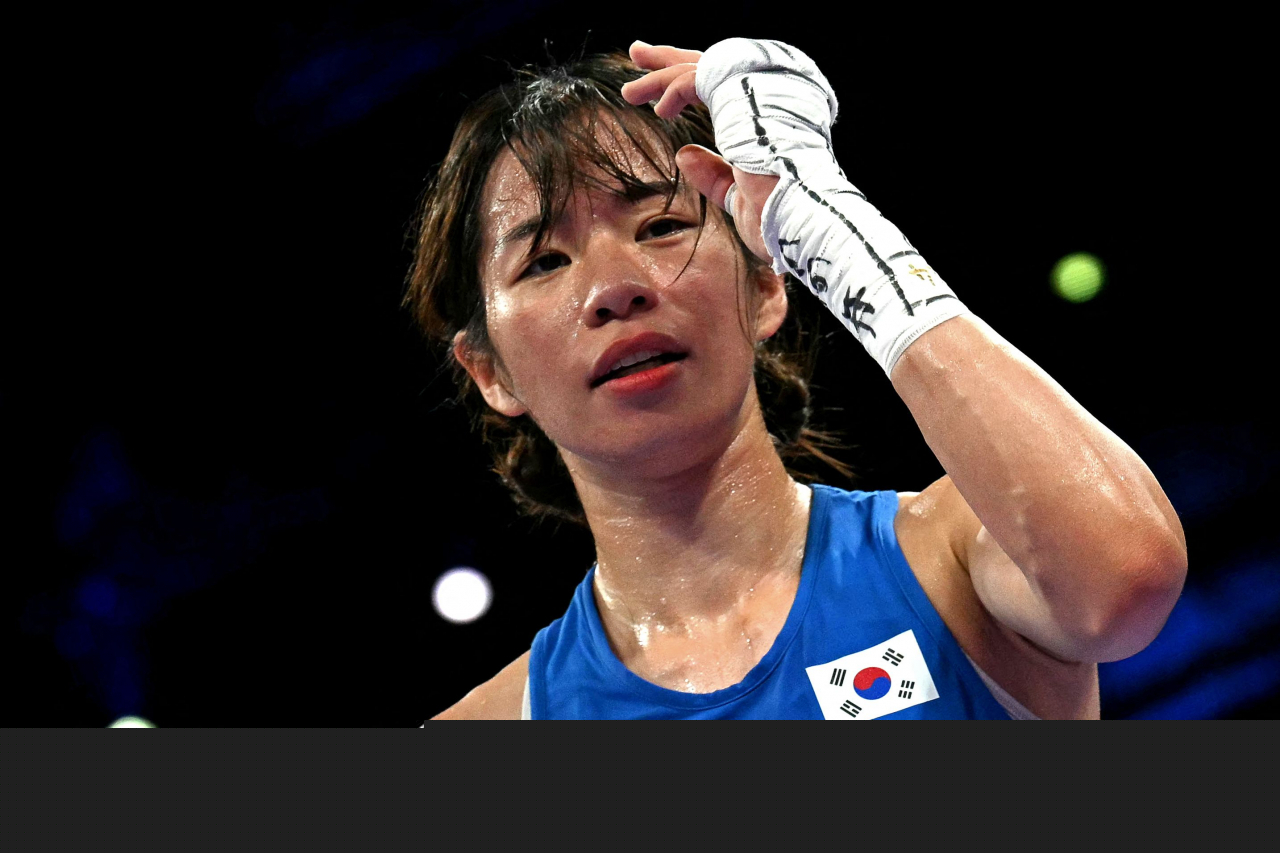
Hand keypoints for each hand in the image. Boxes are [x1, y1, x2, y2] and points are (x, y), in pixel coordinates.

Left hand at [621, 41, 778, 264]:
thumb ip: (714, 174)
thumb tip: (684, 153)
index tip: (661, 97)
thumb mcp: (739, 197)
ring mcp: (761, 88)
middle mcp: (770, 95)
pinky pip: (700, 77)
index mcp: (771, 119)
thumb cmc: (779, 218)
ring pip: (702, 68)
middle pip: (713, 67)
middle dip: (671, 61)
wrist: (801, 217)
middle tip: (638, 53)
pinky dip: (675, 90)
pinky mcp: (746, 90)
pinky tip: (661, 110)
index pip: (726, 90)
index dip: (692, 86)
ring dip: (661, 78)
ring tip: (631, 92)